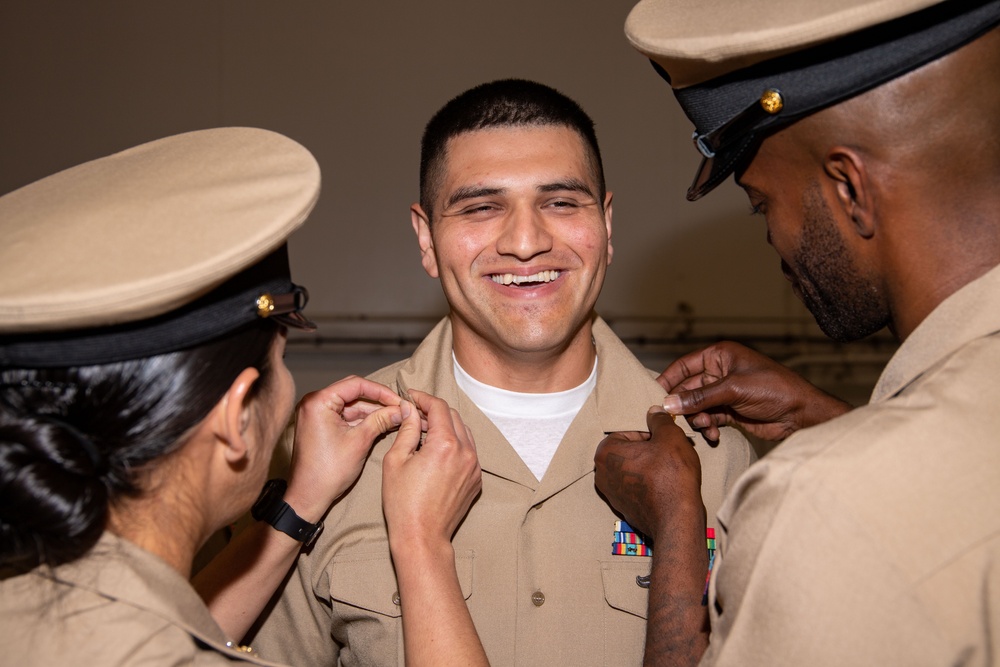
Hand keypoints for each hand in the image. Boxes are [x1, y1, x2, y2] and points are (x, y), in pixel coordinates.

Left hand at [285, 376, 404, 521]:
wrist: (308, 497)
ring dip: (372, 411)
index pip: (356, 384)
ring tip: (395, 417)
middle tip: (399, 408)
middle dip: (378, 401)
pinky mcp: (320, 425)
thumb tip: (401, 410)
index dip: (381, 391)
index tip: (399, 400)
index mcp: (318, 402)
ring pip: (351, 405)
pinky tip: (380, 424)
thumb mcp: (360, 442)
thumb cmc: (327, 472)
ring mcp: (316, 414)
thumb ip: (381, 421)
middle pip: (353, 392)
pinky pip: (345, 416)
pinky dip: (362, 420)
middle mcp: (314, 403)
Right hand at [382, 390, 481, 552]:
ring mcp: (474, 467)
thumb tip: (410, 409)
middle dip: (434, 410)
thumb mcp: (396, 461)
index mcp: (445, 445)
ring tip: (425, 431)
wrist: (422, 537)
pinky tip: (436, 451)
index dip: (423, 398)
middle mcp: (465, 452)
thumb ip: (407, 429)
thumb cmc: (403, 503)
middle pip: (453, 416)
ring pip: (463, 432)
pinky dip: (454, 443)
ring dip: (446, 426)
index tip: (410, 397)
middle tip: (414, 414)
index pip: (439, 407)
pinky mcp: (476, 479)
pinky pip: (468, 451)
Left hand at [594, 406, 702, 540]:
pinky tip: (667, 486)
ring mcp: (611, 494)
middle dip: (649, 450)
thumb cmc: (671, 475)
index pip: (627, 432)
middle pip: (629, 451)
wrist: (678, 519)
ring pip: (633, 469)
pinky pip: (636, 487)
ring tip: (670, 470)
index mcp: (605, 452)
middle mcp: (601, 474)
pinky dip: (650, 484)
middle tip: (669, 454)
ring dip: (650, 467)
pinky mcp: (623, 509)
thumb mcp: (670, 436)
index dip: (650, 434)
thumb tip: (654, 412)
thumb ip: (659, 420)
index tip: (664, 441)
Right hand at [658, 341, 852, 442]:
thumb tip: (668, 403)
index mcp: (720, 356)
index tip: (654, 396)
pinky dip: (708, 428)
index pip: (684, 365)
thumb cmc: (775, 389)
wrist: (802, 414)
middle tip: (674, 421)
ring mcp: (725, 393)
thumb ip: (699, 397)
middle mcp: (720, 372)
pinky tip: (713, 435)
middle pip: (688, 389)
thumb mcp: (734, 389)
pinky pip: (709, 419)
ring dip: (697, 419)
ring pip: (697, 407)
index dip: (668, 380)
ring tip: (705, 427)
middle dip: (683, 405)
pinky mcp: (731, 412)